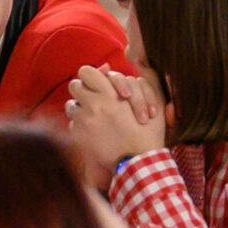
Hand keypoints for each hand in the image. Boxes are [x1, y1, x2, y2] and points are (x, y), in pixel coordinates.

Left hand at [65, 64, 167, 187]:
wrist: (138, 163)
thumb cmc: (148, 133)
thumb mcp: (156, 102)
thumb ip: (149, 80)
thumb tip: (141, 64)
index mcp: (110, 95)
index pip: (86, 72)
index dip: (92, 75)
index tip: (100, 83)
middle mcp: (93, 105)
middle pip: (74, 85)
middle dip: (84, 89)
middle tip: (95, 97)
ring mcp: (84, 122)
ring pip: (71, 105)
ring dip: (80, 107)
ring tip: (93, 115)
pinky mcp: (79, 137)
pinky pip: (72, 124)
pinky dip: (80, 125)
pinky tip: (93, 131)